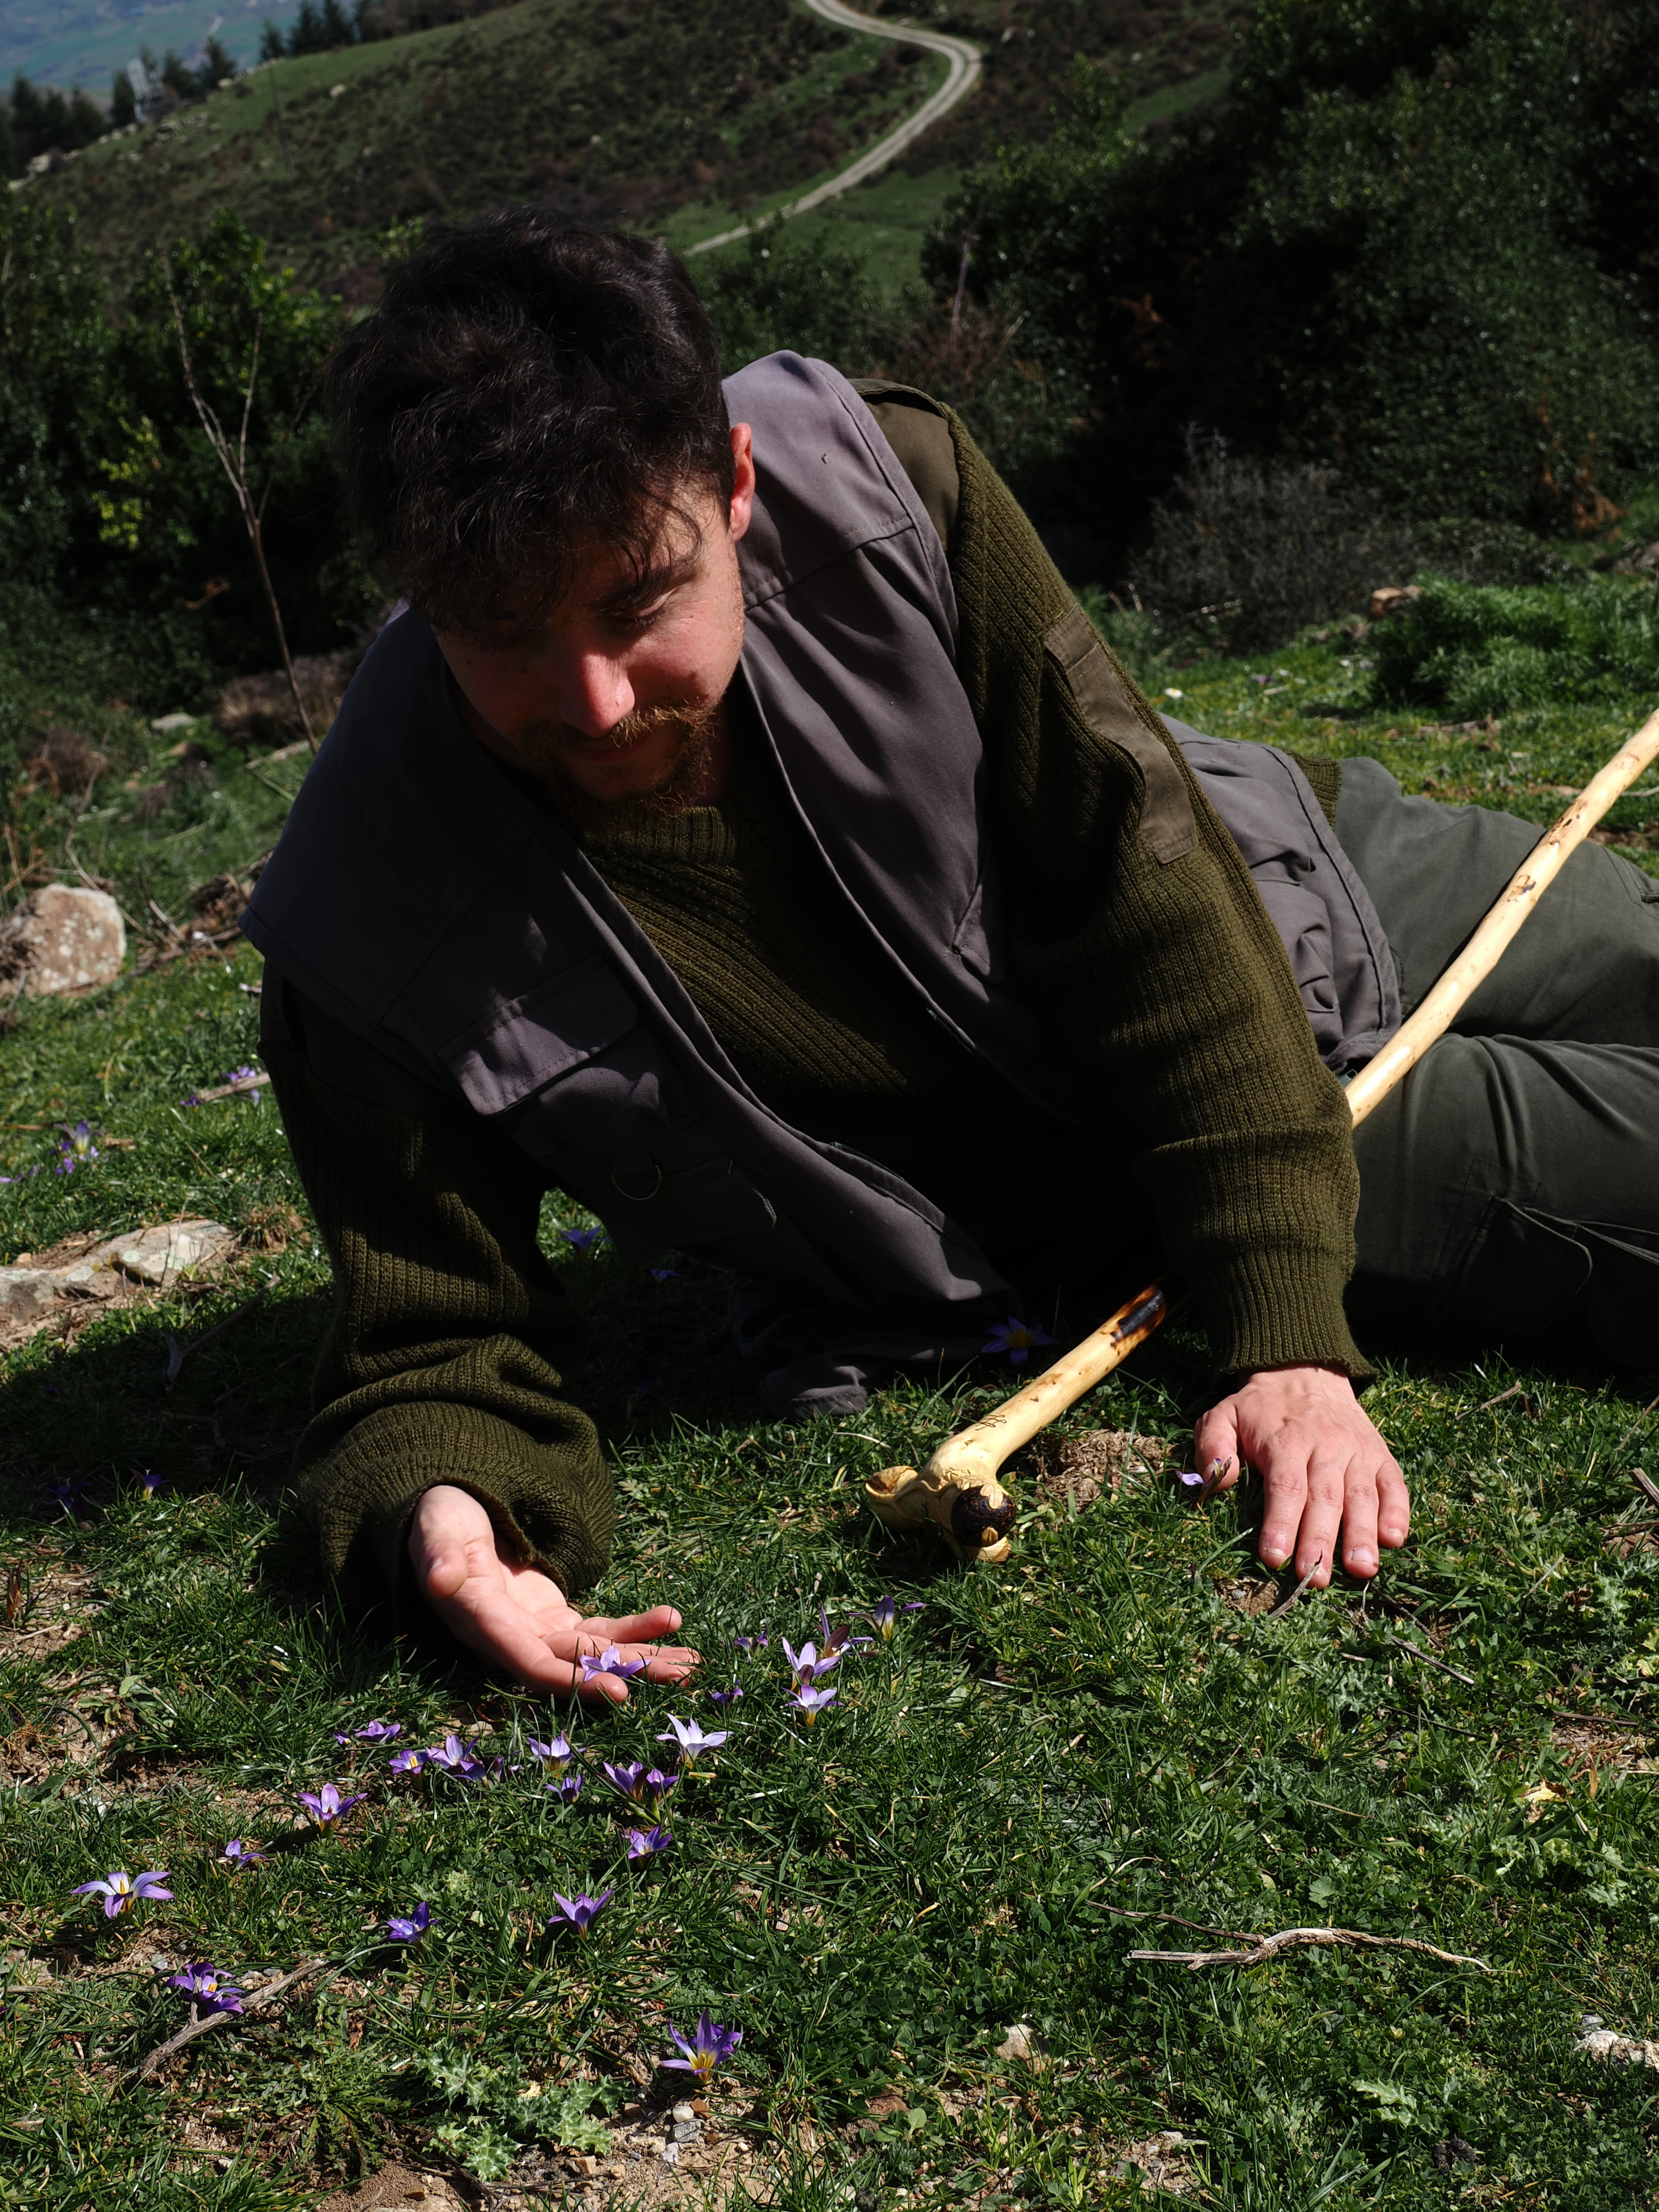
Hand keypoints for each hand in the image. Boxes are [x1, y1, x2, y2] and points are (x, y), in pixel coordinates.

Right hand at [409, 1484, 697, 1700]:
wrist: (449, 1517)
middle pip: (574, 1666)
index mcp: (483, 1622)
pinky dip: (635, 1630)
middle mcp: (512, 1638)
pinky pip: (599, 1631)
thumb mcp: (436, 1526)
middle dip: (627, 1673)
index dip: (574, 1681)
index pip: (531, 1664)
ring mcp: (537, 1630)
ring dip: (643, 1659)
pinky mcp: (555, 1619)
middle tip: (681, 1678)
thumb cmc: (440, 1518)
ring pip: (594, 1653)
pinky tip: (671, 1623)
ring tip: (692, 1663)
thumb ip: (437, 1554)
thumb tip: (438, 1579)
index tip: (620, 1692)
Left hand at [1193, 1365, 1408, 1585]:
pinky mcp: (1379, 1456)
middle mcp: (1325, 1447)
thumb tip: (1214, 1481)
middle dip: (1320, 1540)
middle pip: (1325, 1497)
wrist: (1305, 1371)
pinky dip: (1397, 1511)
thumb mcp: (1223, 1415)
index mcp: (1285, 1440)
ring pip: (1361, 1495)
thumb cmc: (1260, 1407)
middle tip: (1317, 1578)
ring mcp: (1357, 1452)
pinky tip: (1394, 1539)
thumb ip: (1213, 1446)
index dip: (1281, 1522)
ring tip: (1361, 1569)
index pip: (1285, 1486)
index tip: (1275, 1556)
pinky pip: (1393, 1484)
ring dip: (1362, 1534)